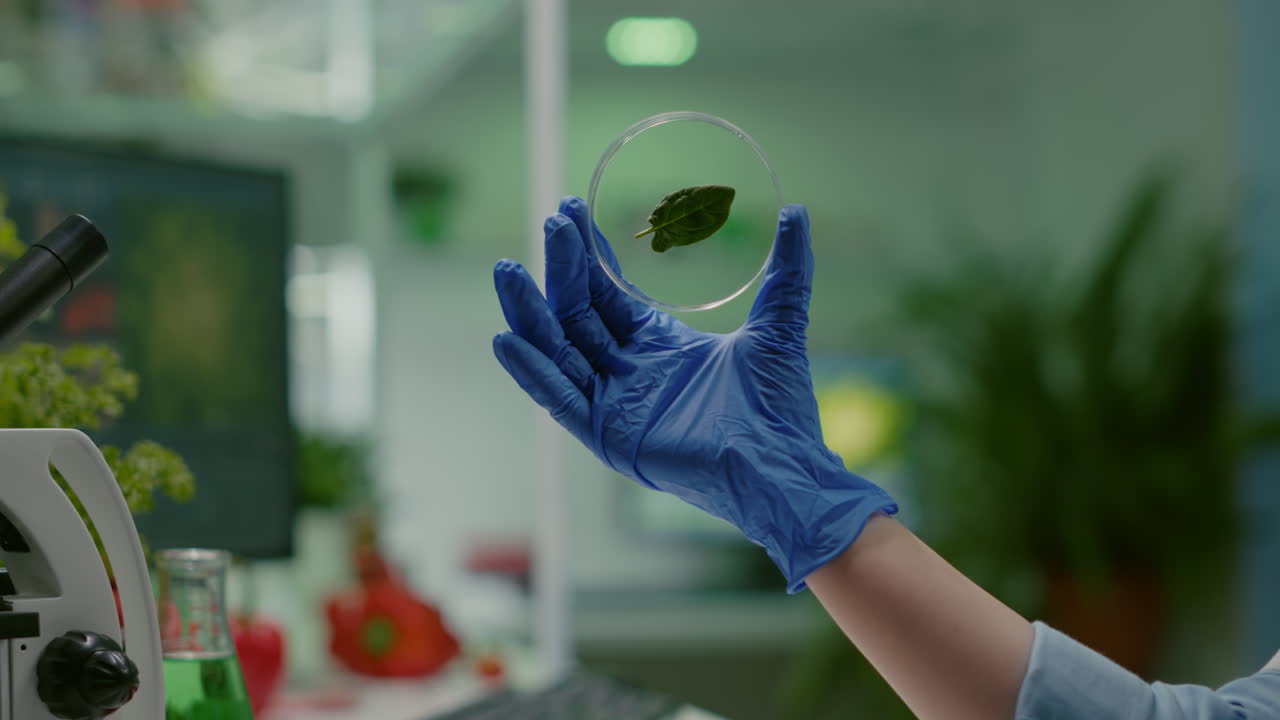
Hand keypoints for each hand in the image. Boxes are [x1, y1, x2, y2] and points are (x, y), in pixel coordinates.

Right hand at [492, 196, 895, 590]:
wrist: (782, 464)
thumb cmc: (779, 407)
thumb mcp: (777, 325)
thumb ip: (786, 271)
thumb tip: (796, 212)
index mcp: (660, 346)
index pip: (610, 293)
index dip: (591, 254)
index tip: (572, 211)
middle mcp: (630, 372)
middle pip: (579, 313)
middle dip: (563, 268)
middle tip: (553, 221)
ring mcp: (614, 404)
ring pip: (559, 350)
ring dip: (531, 312)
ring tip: (507, 268)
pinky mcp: (606, 435)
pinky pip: (559, 399)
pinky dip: (533, 372)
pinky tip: (506, 340)